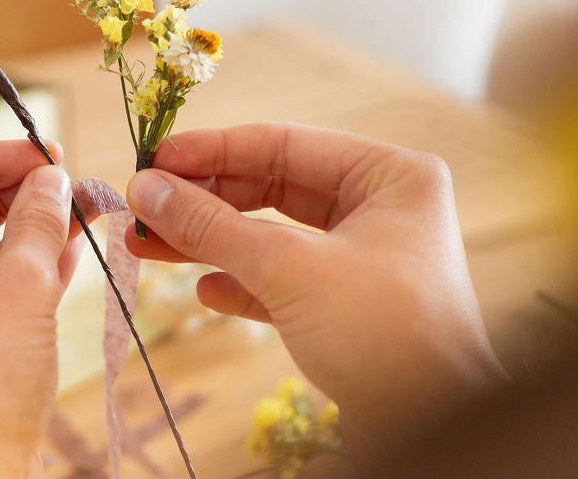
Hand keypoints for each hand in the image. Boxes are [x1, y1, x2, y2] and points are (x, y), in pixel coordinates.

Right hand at [124, 122, 508, 455]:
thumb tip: (145, 188)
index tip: (153, 160)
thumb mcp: (288, 269)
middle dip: (206, 201)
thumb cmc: (381, 334)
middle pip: (274, 187)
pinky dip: (243, 283)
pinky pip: (284, 279)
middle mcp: (380, 208)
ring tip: (152, 246)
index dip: (212, 151)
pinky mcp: (348, 304)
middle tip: (144, 207)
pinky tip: (206, 292)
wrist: (434, 433)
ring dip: (212, 242)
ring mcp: (365, 257)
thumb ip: (211, 225)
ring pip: (273, 235)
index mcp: (389, 176)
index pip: (285, 145)